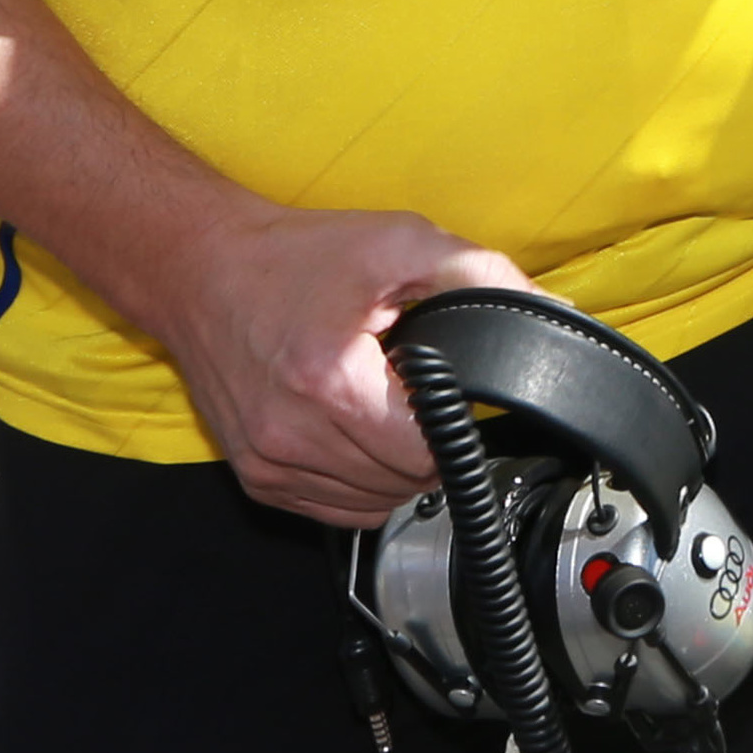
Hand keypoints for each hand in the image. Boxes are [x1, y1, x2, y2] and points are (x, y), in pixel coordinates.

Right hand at [131, 196, 531, 524]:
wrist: (200, 268)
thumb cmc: (295, 256)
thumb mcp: (400, 243)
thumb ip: (482, 277)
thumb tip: (552, 315)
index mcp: (330, 386)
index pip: (428, 453)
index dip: (452, 422)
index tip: (444, 389)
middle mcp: (290, 436)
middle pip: (405, 483)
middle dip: (425, 441)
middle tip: (411, 390)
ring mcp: (268, 463)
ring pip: (373, 504)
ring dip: (395, 468)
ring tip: (383, 407)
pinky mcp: (255, 476)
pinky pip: (336, 510)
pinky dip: (360, 483)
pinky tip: (359, 434)